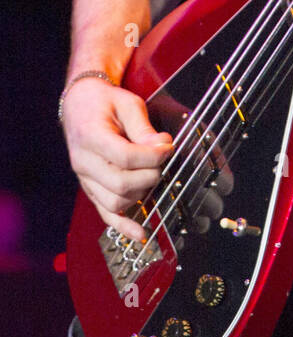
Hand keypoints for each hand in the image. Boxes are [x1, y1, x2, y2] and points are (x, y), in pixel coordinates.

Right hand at [61, 77, 172, 242]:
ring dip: (141, 192)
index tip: (168, 148)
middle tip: (163, 161)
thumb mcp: (128, 104)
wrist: (80, 105)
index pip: (125, 156)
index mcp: (90, 136)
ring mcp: (85, 178)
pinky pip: (105, 213)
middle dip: (150, 174)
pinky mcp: (91, 188)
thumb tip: (162, 147)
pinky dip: (123, 225)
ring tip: (152, 174)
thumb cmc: (105, 102)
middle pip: (120, 182)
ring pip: (115, 201)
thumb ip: (144, 129)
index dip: (152, 156)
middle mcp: (83, 161)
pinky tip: (140, 233)